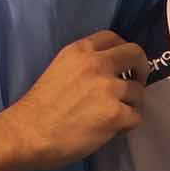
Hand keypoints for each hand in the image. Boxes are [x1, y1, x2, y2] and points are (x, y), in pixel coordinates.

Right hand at [3, 31, 148, 170]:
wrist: (28, 133)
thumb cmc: (39, 106)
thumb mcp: (60, 68)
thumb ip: (84, 64)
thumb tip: (110, 71)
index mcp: (80, 50)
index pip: (113, 37)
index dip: (123, 51)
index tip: (123, 65)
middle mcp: (97, 63)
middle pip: (136, 54)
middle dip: (141, 69)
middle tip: (134, 84)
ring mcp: (109, 88)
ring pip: (138, 91)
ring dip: (130, 104)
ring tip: (113, 115)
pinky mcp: (115, 114)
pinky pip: (136, 117)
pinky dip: (126, 125)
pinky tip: (111, 130)